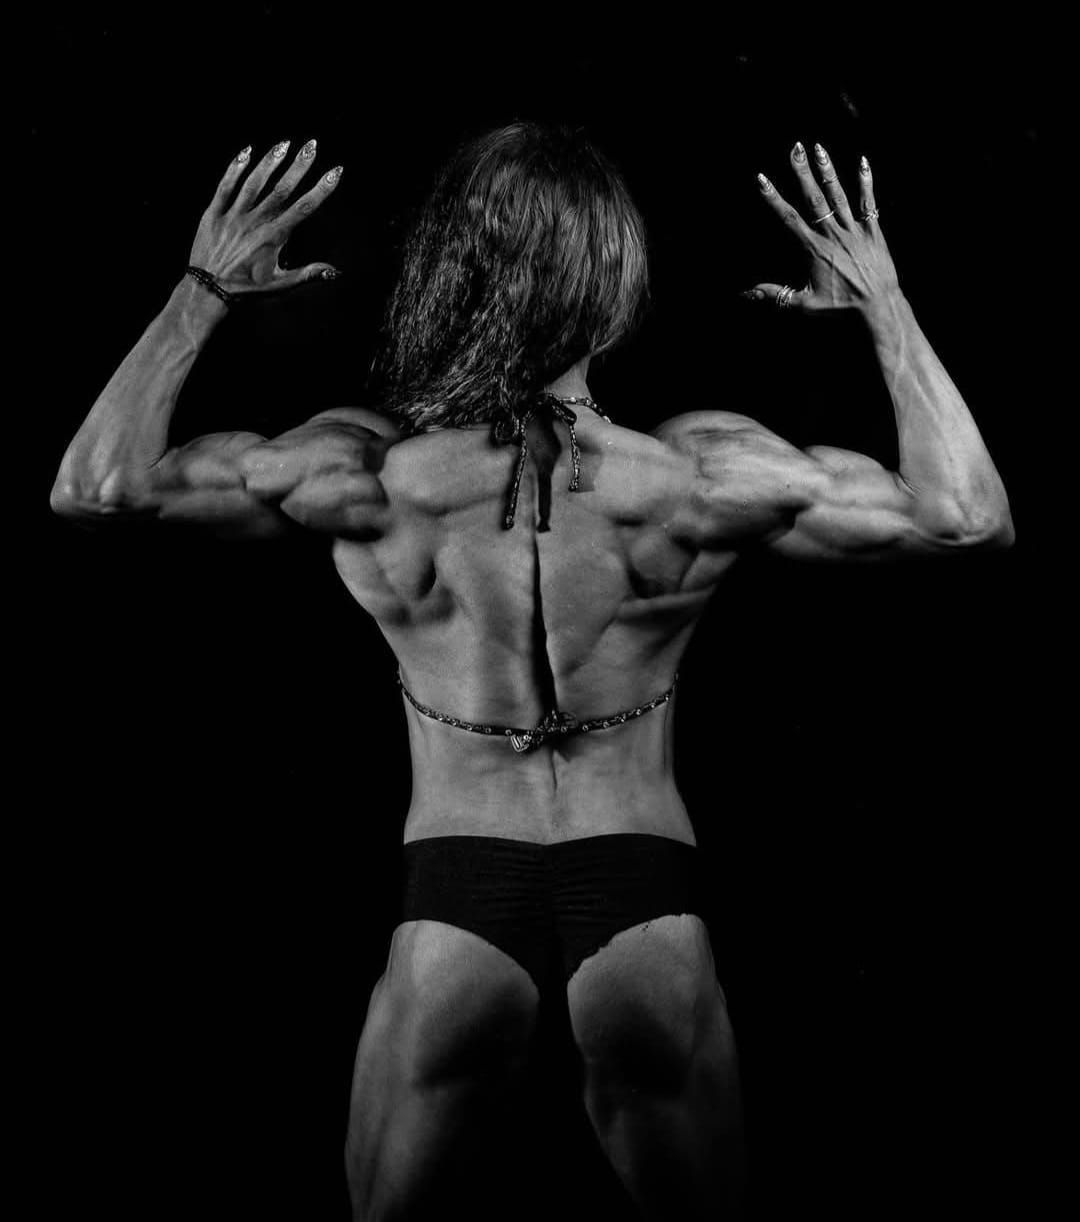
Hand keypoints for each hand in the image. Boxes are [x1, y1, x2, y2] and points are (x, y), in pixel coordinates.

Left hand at [188, 139, 342, 294]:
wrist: (208, 290)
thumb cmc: (247, 290)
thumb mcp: (279, 285)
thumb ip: (307, 274)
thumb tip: (334, 271)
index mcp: (273, 238)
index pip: (303, 208)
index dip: (321, 189)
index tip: (335, 171)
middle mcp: (255, 222)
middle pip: (281, 189)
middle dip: (299, 166)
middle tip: (312, 144)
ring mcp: (233, 216)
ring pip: (254, 183)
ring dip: (270, 162)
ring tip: (284, 143)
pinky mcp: (214, 214)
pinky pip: (225, 186)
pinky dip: (235, 168)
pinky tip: (246, 152)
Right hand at [744, 143, 898, 313]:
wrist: (878, 306)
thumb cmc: (840, 308)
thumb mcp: (804, 304)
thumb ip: (776, 295)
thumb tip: (747, 293)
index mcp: (814, 249)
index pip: (789, 218)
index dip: (773, 198)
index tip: (762, 179)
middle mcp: (833, 235)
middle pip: (814, 198)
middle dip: (802, 172)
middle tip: (794, 148)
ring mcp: (854, 231)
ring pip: (839, 195)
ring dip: (828, 171)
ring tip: (819, 148)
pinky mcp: (873, 232)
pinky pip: (869, 203)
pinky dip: (866, 183)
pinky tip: (862, 162)